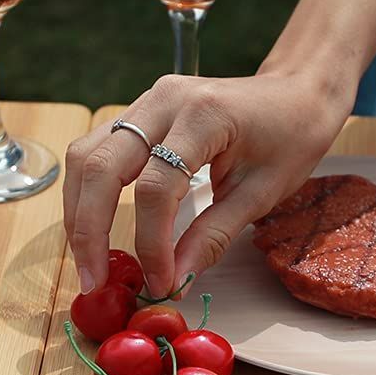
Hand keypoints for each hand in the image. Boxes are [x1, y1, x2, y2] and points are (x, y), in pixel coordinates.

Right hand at [64, 0, 375, 295]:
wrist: (296, 92)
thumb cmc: (291, 137)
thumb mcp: (260, 194)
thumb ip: (213, 236)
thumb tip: (174, 281)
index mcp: (203, 116)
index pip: (155, 187)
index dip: (150, 242)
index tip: (160, 282)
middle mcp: (163, 100)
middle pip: (100, 167)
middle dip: (89, 231)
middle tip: (95, 281)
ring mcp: (145, 101)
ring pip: (85, 157)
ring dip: (79, 213)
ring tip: (89, 261)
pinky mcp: (138, 111)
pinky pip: (96, 151)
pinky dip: (88, 193)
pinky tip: (95, 228)